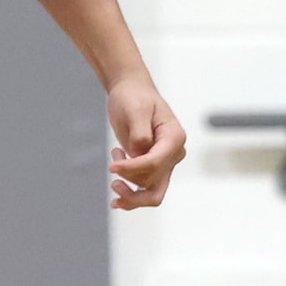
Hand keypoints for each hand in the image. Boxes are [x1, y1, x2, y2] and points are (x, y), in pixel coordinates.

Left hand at [105, 75, 185, 209]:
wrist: (132, 93)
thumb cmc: (134, 97)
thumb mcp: (136, 109)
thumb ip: (140, 133)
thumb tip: (138, 154)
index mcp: (174, 138)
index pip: (155, 163)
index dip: (132, 169)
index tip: (111, 167)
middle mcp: (174, 153)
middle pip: (156, 184)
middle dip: (131, 183)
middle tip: (112, 173)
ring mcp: (165, 162)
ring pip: (151, 192)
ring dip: (128, 184)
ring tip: (114, 160)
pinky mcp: (153, 166)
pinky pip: (146, 189)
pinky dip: (130, 192)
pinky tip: (116, 176)